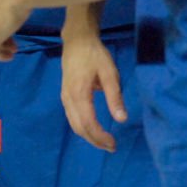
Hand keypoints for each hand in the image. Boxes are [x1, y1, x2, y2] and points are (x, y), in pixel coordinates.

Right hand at [60, 26, 125, 152]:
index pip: (88, 123)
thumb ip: (115, 96)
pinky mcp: (65, 94)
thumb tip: (121, 119)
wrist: (77, 40)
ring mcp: (64, 96)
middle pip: (79, 127)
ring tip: (104, 141)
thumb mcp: (110, 73)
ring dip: (88, 136)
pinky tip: (93, 128)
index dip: (100, 137)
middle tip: (112, 146)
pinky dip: (82, 127)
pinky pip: (71, 117)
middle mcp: (68, 98)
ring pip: (73, 124)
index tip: (114, 143)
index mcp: (79, 93)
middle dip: (95, 140)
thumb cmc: (95, 55)